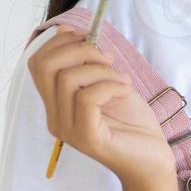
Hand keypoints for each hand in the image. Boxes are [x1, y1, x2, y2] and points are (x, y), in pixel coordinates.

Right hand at [28, 25, 174, 185]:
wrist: (152, 158)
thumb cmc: (133, 122)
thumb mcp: (109, 83)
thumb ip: (89, 63)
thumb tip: (68, 31)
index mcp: (56, 103)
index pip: (37, 63)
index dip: (59, 42)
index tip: (86, 35)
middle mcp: (55, 117)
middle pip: (45, 67)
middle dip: (78, 49)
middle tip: (108, 58)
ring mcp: (68, 129)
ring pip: (67, 79)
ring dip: (101, 70)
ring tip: (123, 80)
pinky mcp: (86, 138)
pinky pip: (87, 98)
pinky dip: (110, 86)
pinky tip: (126, 91)